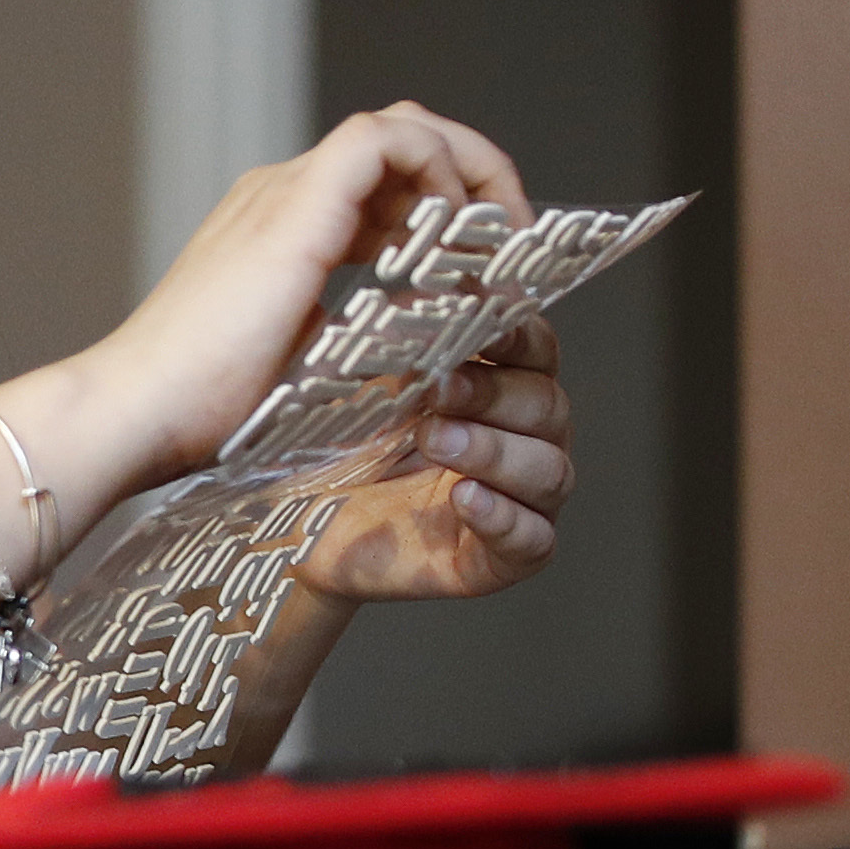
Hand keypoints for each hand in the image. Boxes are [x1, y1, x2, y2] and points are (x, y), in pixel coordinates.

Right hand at [76, 104, 529, 488]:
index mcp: (279, 229)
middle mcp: (282, 193)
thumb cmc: (199, 413)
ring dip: (469, 171)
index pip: (380, 182)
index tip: (482, 269)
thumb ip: (344, 341)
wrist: (136, 409)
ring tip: (499, 239)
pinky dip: (445, 171)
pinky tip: (462, 239)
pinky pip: (393, 139)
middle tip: (507, 242)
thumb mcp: (299, 366)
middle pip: (401, 139)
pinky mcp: (299, 199)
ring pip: (405, 126)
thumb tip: (407, 355)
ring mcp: (288, 189)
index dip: (443, 210)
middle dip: (469, 178)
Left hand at [294, 317, 568, 600]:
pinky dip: (502, 517)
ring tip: (437, 441)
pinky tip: (465, 498)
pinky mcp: (503, 560)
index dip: (517, 334)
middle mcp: (525, 442)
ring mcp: (520, 502)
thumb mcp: (368, 390)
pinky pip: (533, 540)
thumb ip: (404, 347)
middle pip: (547, 408)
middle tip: (437, 388)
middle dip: (493, 395)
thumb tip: (416, 288)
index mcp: (503, 390)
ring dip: (494, 451)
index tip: (482, 320)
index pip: (536, 352)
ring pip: (548, 471)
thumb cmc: (343, 452)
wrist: (301, 531)